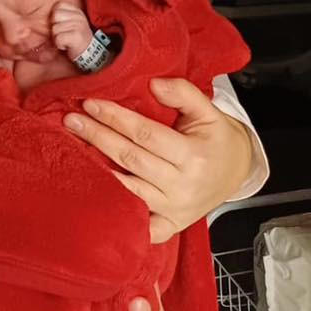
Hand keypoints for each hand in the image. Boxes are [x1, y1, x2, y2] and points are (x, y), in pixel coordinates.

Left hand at [51, 1, 92, 59]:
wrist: (89, 53)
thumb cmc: (76, 38)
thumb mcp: (72, 22)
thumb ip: (63, 15)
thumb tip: (48, 16)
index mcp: (77, 11)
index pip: (59, 5)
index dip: (56, 16)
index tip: (62, 24)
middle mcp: (79, 16)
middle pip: (55, 16)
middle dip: (55, 27)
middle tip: (63, 33)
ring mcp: (79, 25)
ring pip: (54, 29)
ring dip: (57, 37)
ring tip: (66, 40)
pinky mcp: (76, 36)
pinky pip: (58, 38)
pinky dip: (59, 44)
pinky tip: (66, 46)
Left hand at [63, 77, 252, 242]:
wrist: (238, 171)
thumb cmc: (217, 139)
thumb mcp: (208, 110)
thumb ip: (184, 93)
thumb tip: (153, 84)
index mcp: (193, 156)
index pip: (145, 134)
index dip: (116, 118)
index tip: (91, 103)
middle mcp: (182, 186)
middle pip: (131, 159)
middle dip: (98, 137)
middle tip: (72, 120)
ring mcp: (174, 211)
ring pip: (128, 189)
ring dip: (97, 169)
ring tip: (73, 147)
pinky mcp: (169, 226)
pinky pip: (139, 225)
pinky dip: (117, 213)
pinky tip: (93, 193)